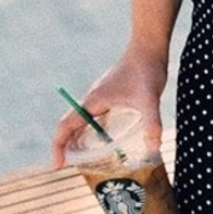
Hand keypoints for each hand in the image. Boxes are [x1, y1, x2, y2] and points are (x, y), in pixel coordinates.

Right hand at [51, 43, 167, 167]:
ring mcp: (102, 95)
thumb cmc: (147, 69)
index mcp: (93, 101)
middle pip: (70, 126)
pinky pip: (96, 115)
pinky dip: (94, 130)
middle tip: (71, 168)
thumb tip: (154, 147)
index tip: (58, 166)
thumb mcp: (150, 98)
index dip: (58, 147)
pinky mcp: (112, 93)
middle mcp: (93, 99)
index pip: (65, 126)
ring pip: (82, 120)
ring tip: (85, 159)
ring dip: (79, 138)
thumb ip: (152, 122)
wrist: (150, 46)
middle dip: (67, 147)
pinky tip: (108, 139)